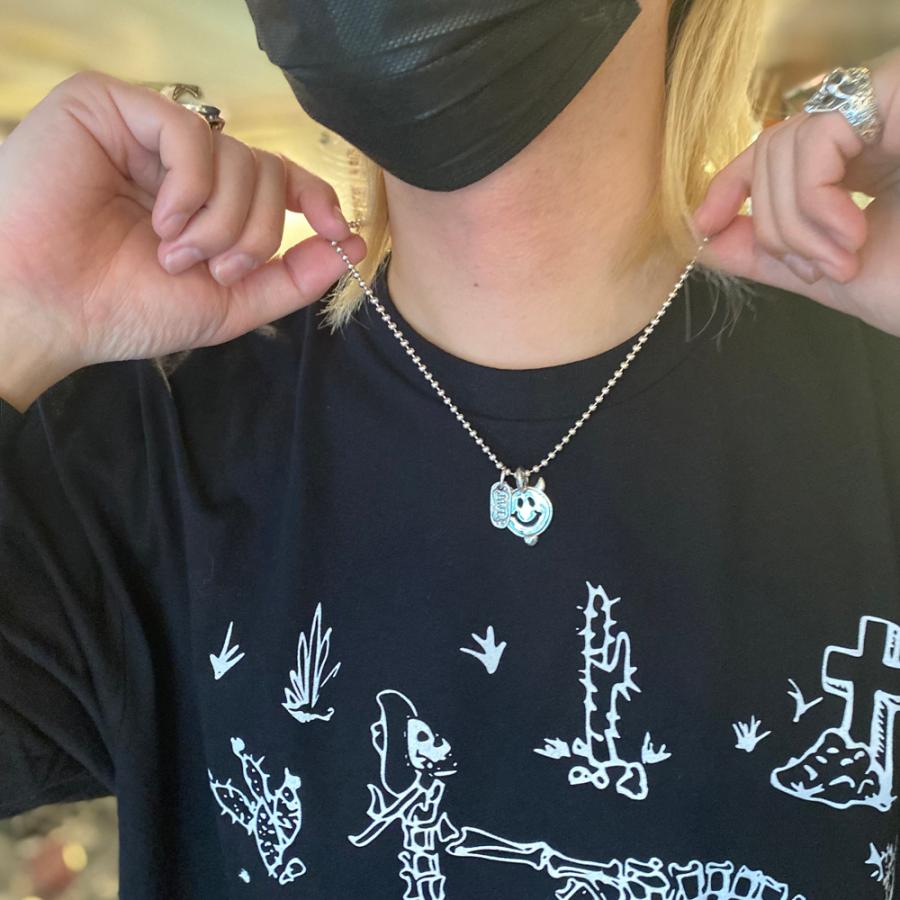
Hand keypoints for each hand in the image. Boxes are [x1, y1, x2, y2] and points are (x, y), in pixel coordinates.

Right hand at [0, 70, 366, 377]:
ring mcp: (145, 133)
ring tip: (171, 252)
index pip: (277, 177)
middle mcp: (180, 164)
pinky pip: (191, 133)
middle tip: (210, 268)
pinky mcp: (108, 107)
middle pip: (265, 170)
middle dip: (254, 233)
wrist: (50, 311)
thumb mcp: (229, 303)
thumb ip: (291, 279)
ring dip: (219, 222)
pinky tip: (161, 220)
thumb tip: (350, 246)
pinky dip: (191, 189)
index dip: (314, 197)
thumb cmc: (126, 309)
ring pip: (236, 155)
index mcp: (205, 202)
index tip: (336, 230)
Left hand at [692, 50, 899, 336]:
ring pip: (784, 147)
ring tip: (843, 260)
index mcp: (855, 164)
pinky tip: (851, 234)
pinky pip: (815, 139)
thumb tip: (704, 242)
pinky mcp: (895, 89)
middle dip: (775, 226)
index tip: (704, 226)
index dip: (729, 185)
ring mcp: (885, 105)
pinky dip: (815, 200)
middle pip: (770, 154)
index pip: (772, 154)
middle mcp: (869, 127)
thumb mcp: (826, 271)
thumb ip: (767, 254)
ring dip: (798, 223)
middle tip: (816, 269)